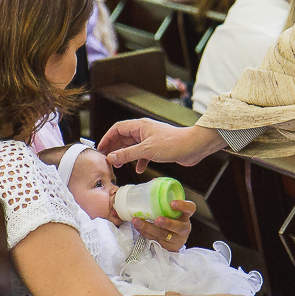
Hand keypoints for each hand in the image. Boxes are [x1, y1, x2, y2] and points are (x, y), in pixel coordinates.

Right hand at [99, 121, 225, 173]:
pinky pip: (143, 154)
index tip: (100, 149)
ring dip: (125, 155)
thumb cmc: (173, 144)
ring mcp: (151, 139)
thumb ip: (127, 154)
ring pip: (133, 147)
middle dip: (115, 148)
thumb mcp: (147, 150)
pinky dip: (139, 161)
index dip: (107, 138)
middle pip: (123, 138)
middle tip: (106, 159)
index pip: (117, 129)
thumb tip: (111, 157)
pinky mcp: (158, 148)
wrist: (194, 147)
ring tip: (118, 165)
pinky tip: (139, 170)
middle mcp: (144, 131)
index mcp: (140, 126)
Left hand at [131, 199, 194, 250]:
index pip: (190, 208)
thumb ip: (163, 197)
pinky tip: (138, 227)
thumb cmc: (170, 219)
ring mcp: (176, 239)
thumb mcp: (169, 209)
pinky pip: (155, 240)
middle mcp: (183, 227)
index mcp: (185, 215)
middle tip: (157, 219)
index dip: (183, 206)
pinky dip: (144, 233)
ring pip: (163, 235)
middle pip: (178, 227)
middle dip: (168, 223)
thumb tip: (153, 180)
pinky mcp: (168, 247)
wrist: (171, 239)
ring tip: (137, 222)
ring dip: (149, 228)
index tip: (172, 203)